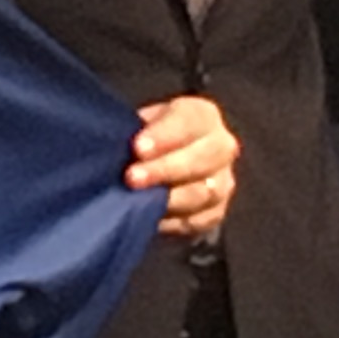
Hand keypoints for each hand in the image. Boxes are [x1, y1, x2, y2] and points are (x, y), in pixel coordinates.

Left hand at [127, 95, 237, 238]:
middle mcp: (221, 146)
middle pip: (202, 158)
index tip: (138, 148)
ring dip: (171, 199)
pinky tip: (153, 219)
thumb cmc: (146, 137)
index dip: (164, 135)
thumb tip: (115, 145)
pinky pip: (201, 220)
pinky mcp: (216, 212)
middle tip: (132, 178)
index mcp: (203, 115)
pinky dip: (176, 222)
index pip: (190, 121)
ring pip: (205, 192)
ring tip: (140, 202)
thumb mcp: (141, 124)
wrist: (160, 161)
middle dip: (165, 169)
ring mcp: (223, 181)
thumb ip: (135, 130)